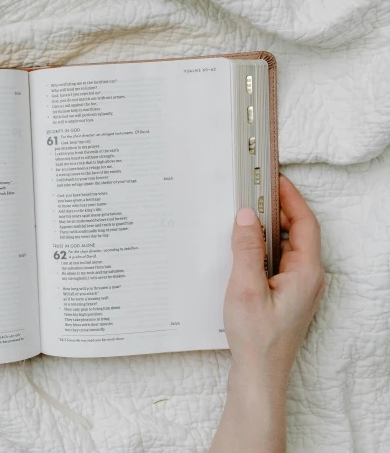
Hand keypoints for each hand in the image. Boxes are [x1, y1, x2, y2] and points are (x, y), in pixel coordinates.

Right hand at [211, 175, 324, 452]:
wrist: (259, 374)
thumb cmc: (256, 337)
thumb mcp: (245, 287)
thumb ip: (246, 249)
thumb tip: (246, 216)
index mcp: (306, 272)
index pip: (304, 223)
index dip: (291, 198)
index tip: (275, 179)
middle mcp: (308, 278)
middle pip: (299, 232)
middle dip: (279, 209)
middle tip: (256, 192)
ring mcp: (299, 288)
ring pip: (288, 247)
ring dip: (270, 229)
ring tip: (247, 215)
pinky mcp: (287, 296)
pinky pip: (279, 262)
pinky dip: (264, 248)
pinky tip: (244, 248)